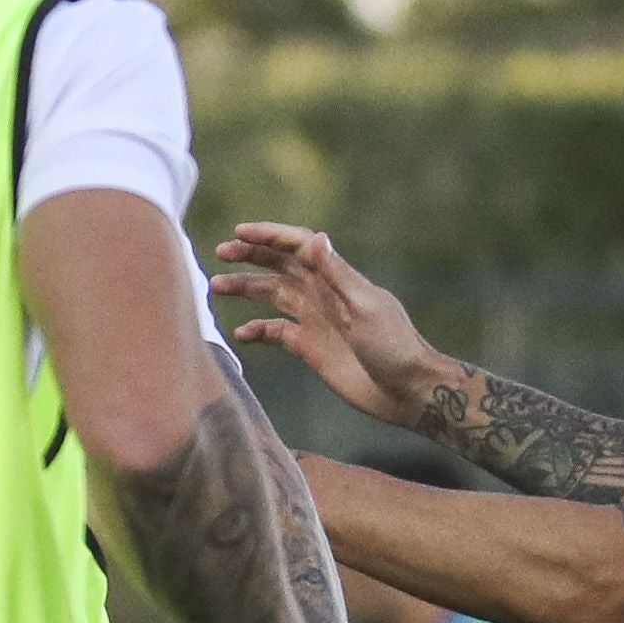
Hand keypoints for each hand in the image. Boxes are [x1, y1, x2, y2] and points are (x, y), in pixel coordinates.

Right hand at [211, 224, 445, 427]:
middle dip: (250, 257)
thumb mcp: (365, 308)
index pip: (298, 246)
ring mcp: (315, 320)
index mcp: (335, 279)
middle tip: (220, 254)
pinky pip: (276, 332)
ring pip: (272, 296)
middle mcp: (322, 295)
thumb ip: (337, 274)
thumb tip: (316, 238)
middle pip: (279, 266)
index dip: (269, 237)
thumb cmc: (394, 346)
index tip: (239, 233)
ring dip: (246, 289)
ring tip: (216, 287)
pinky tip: (241, 334)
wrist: (406, 389)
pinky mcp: (310, 347)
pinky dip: (257, 330)